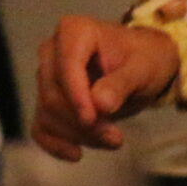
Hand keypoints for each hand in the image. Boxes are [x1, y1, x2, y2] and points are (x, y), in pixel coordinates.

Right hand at [33, 16, 179, 160]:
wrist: (145, 65)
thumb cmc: (145, 58)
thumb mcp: (143, 68)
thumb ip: (122, 83)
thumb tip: (101, 105)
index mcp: (74, 31)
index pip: (66, 67)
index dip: (76, 97)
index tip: (93, 120)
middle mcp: (52, 51)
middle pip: (54, 94)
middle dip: (82, 121)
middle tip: (116, 137)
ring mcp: (46, 77)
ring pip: (48, 113)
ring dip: (78, 134)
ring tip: (114, 139)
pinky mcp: (47, 101)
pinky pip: (41, 126)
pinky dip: (55, 143)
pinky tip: (75, 154)